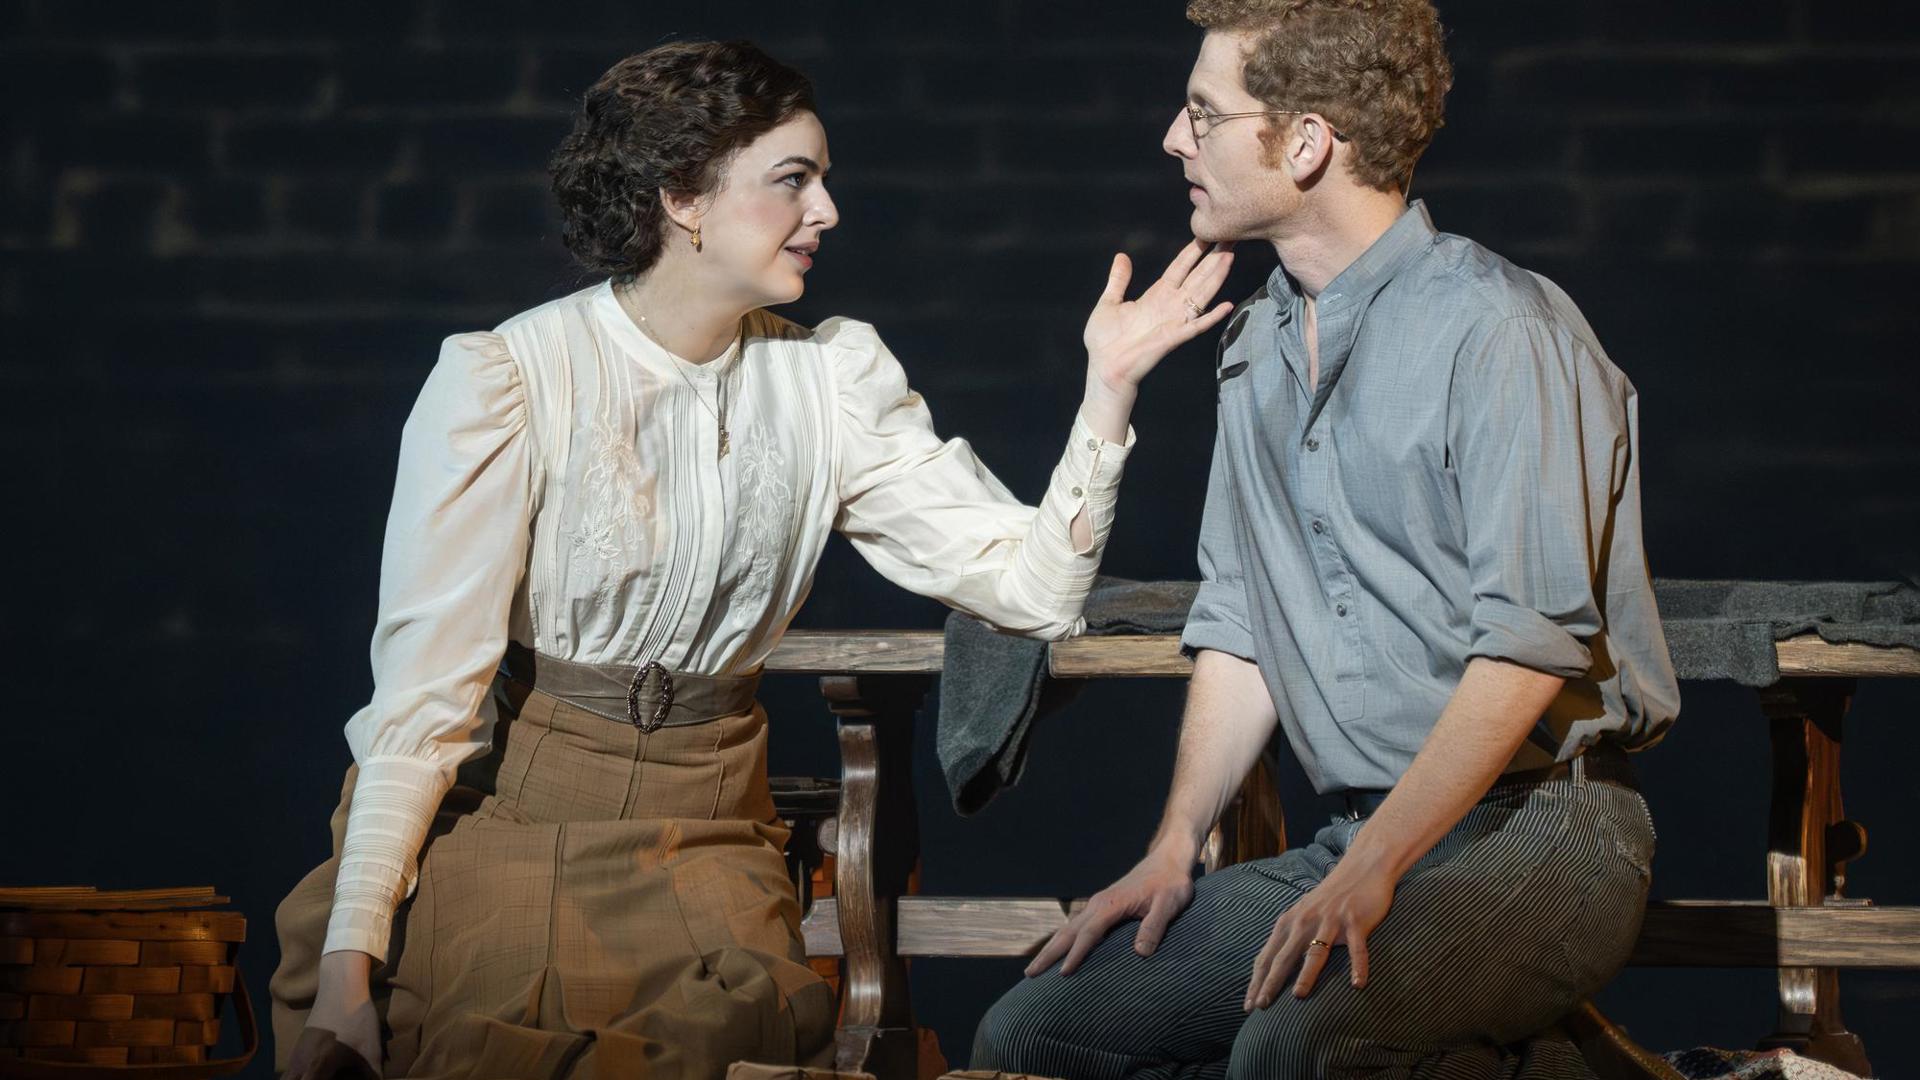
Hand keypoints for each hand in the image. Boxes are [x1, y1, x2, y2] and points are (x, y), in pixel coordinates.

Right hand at [289, 951, 381, 1078]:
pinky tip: (319, 1075)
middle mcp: (299, 1064)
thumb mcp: (371, 1052)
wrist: (341, 987)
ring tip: (324, 1076)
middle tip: (329, 1079)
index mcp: (317, 1068)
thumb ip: (373, 1077)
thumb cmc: (357, 1020)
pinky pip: (291, 1072)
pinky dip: (299, 1078)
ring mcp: (295, 1055)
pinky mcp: (298, 1048)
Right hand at [1025, 848, 1194, 977]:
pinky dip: (1062, 940)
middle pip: (1067, 932)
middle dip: (1048, 953)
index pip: (1088, 934)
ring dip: (1050, 948)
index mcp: (1110, 904)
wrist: (1169, 859)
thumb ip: (1154, 927)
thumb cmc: (1171, 883)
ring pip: (1067, 928)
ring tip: (1034, 968)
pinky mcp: (1102, 907)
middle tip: (1029, 974)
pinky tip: (1058, 951)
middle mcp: (1098, 904)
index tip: (1062, 975)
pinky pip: (1076, 926)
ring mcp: (1097, 904)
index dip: (1075, 955)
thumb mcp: (1168, 905)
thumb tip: (1141, 953)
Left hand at [1083, 239, 1235, 395]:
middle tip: (1229, 239)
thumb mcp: (1109, 302)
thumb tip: (1122, 257)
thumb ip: (1118, 280)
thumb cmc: (1104, 340)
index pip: (1179, 268)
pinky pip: (1196, 326)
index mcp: (1155, 295)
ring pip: (1201, 294)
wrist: (1104, 367)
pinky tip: (1226, 305)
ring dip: (1216, 277)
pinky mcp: (1174, 338)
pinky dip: (1211, 317)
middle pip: (1196, 277)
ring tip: (1229, 257)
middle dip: (1212, 258)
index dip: (1192, 252)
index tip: (1205, 236)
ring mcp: (1174, 321)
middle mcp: (1169, 305)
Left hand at [1244, 858, 1394, 1009]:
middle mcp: (1306, 922)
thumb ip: (1289, 938)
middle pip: (1284, 956)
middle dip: (1270, 982)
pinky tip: (1357, 984)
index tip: (1249, 1005)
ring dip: (1306, 974)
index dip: (1257, 981)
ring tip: (1298, 995)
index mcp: (1290, 923)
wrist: (1361, 869)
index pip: (1268, 956)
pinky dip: (1357, 966)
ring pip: (1315, 951)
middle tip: (1261, 1005)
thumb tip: (1269, 968)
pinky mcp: (1355, 921)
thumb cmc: (1329, 898)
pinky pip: (1356, 948)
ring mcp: (1331, 921)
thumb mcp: (1302, 915)